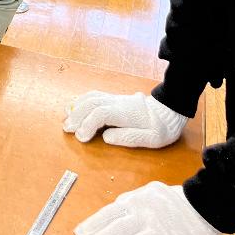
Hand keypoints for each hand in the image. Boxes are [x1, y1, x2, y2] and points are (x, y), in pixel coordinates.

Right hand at [63, 91, 187, 147]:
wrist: (168, 111)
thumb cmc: (161, 128)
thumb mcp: (152, 138)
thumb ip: (129, 137)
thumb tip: (106, 137)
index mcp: (125, 113)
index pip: (100, 114)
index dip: (87, 125)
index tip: (81, 138)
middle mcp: (117, 102)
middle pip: (90, 104)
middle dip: (76, 116)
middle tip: (67, 129)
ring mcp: (114, 98)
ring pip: (90, 98)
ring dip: (76, 108)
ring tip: (67, 119)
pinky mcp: (113, 98)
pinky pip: (94, 95)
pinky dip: (81, 101)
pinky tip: (75, 108)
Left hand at [76, 182, 220, 234]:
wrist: (204, 204)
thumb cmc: (169, 201)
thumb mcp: (144, 193)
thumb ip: (126, 205)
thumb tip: (105, 219)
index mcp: (136, 202)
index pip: (109, 214)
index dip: (92, 225)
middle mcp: (146, 216)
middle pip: (118, 230)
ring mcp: (160, 232)